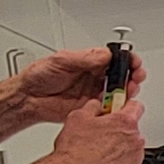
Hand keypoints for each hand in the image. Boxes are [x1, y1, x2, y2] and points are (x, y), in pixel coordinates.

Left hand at [5, 43, 142, 121]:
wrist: (27, 99)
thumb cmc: (38, 77)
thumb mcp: (61, 61)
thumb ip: (84, 58)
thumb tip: (105, 54)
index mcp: (89, 62)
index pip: (114, 59)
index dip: (127, 59)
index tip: (133, 61)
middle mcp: (93, 77)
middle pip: (121, 75)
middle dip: (133, 75)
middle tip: (136, 76)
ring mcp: (93, 93)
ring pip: (119, 92)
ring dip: (128, 91)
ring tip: (130, 90)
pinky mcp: (90, 108)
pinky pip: (109, 108)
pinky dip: (117, 107)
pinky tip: (120, 105)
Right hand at [46, 98, 147, 163]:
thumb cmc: (75, 150)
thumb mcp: (78, 117)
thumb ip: (94, 107)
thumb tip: (97, 106)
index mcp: (125, 122)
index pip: (135, 106)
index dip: (124, 106)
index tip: (117, 110)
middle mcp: (135, 139)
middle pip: (132, 129)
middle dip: (119, 130)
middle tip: (101, 135)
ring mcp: (135, 158)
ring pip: (131, 148)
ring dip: (120, 148)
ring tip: (99, 153)